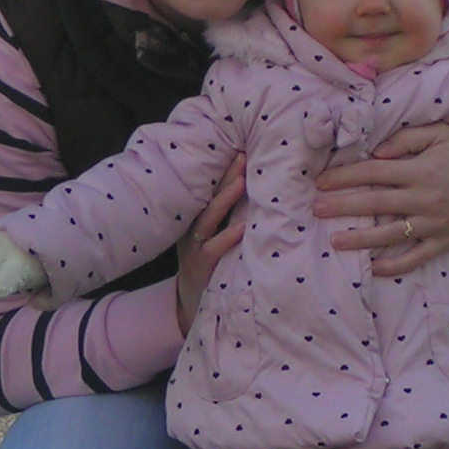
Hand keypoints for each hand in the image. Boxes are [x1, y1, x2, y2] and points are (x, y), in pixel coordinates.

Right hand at [176, 156, 247, 334]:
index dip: (225, 168)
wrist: (191, 301)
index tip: (242, 147)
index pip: (211, 187)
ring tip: (241, 181)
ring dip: (225, 199)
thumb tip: (258, 188)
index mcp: (198, 216)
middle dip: (226, 175)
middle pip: (209, 195)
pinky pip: (213, 248)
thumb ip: (230, 214)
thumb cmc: (212, 262)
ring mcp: (194, 245)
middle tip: (243, 155)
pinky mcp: (200, 265)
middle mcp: (193, 226)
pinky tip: (242, 227)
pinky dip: (227, 237)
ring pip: (208, 217)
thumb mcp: (216, 234)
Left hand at [313, 123, 448, 277]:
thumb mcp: (441, 133)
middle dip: (343, 205)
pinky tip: (373, 268)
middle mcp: (426, 197)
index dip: (345, 176)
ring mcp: (435, 223)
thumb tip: (375, 154)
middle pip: (376, 202)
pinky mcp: (445, 241)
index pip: (374, 173)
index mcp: (422, 169)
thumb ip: (406, 139)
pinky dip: (395, 265)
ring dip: (361, 238)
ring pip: (391, 234)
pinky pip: (417, 257)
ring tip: (335, 241)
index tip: (321, 181)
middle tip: (316, 210)